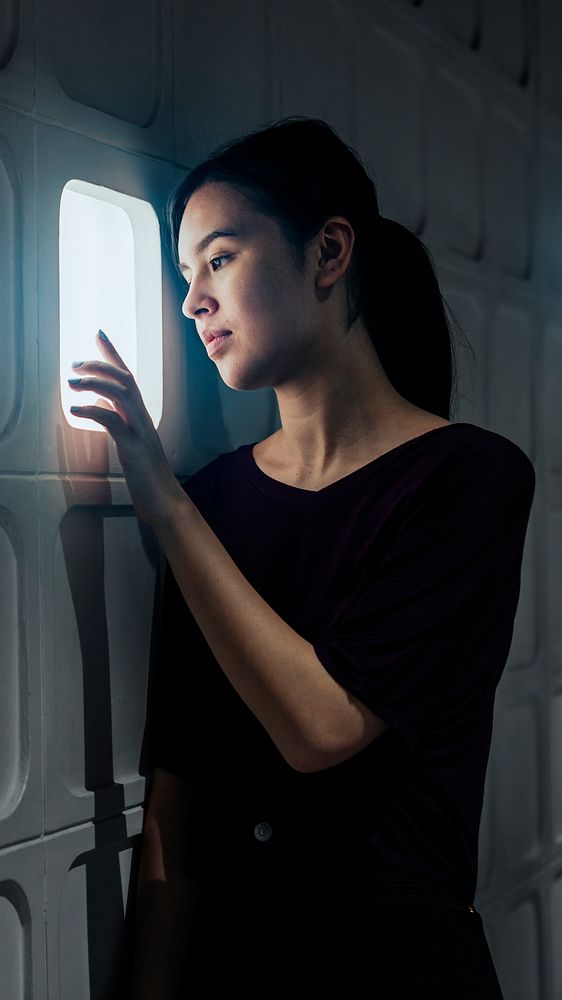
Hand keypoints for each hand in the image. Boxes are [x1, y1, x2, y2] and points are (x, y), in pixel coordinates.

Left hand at [68, 330, 185, 526]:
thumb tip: (103, 404)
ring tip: (71, 382)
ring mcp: (140, 431)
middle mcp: (142, 418)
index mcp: (141, 416)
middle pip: (125, 378)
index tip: (99, 335)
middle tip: (75, 362)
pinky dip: (92, 410)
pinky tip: (75, 409)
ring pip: (121, 393)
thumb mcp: (130, 443)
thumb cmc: (148, 476)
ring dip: (95, 382)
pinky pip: (112, 420)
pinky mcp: (133, 447)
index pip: (127, 377)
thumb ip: (119, 421)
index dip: (114, 354)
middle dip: (101, 363)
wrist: (165, 500)